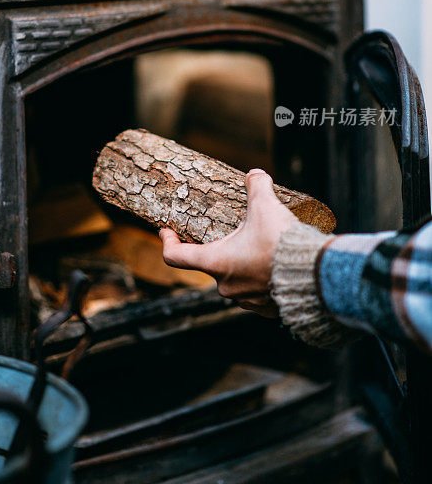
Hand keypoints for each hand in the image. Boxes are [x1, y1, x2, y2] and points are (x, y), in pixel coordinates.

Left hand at [160, 169, 297, 316]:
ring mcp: (246, 300)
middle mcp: (226, 286)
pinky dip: (260, 280)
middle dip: (221, 247)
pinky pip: (256, 293)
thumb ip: (256, 186)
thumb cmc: (282, 241)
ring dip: (242, 265)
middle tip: (238, 232)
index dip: (168, 242)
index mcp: (217, 262)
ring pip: (235, 280)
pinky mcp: (267, 309)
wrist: (316, 274)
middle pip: (212, 264)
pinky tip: (272, 269)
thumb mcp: (265, 205)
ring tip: (260, 249)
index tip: (166, 232)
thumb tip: (255, 174)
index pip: (177, 257)